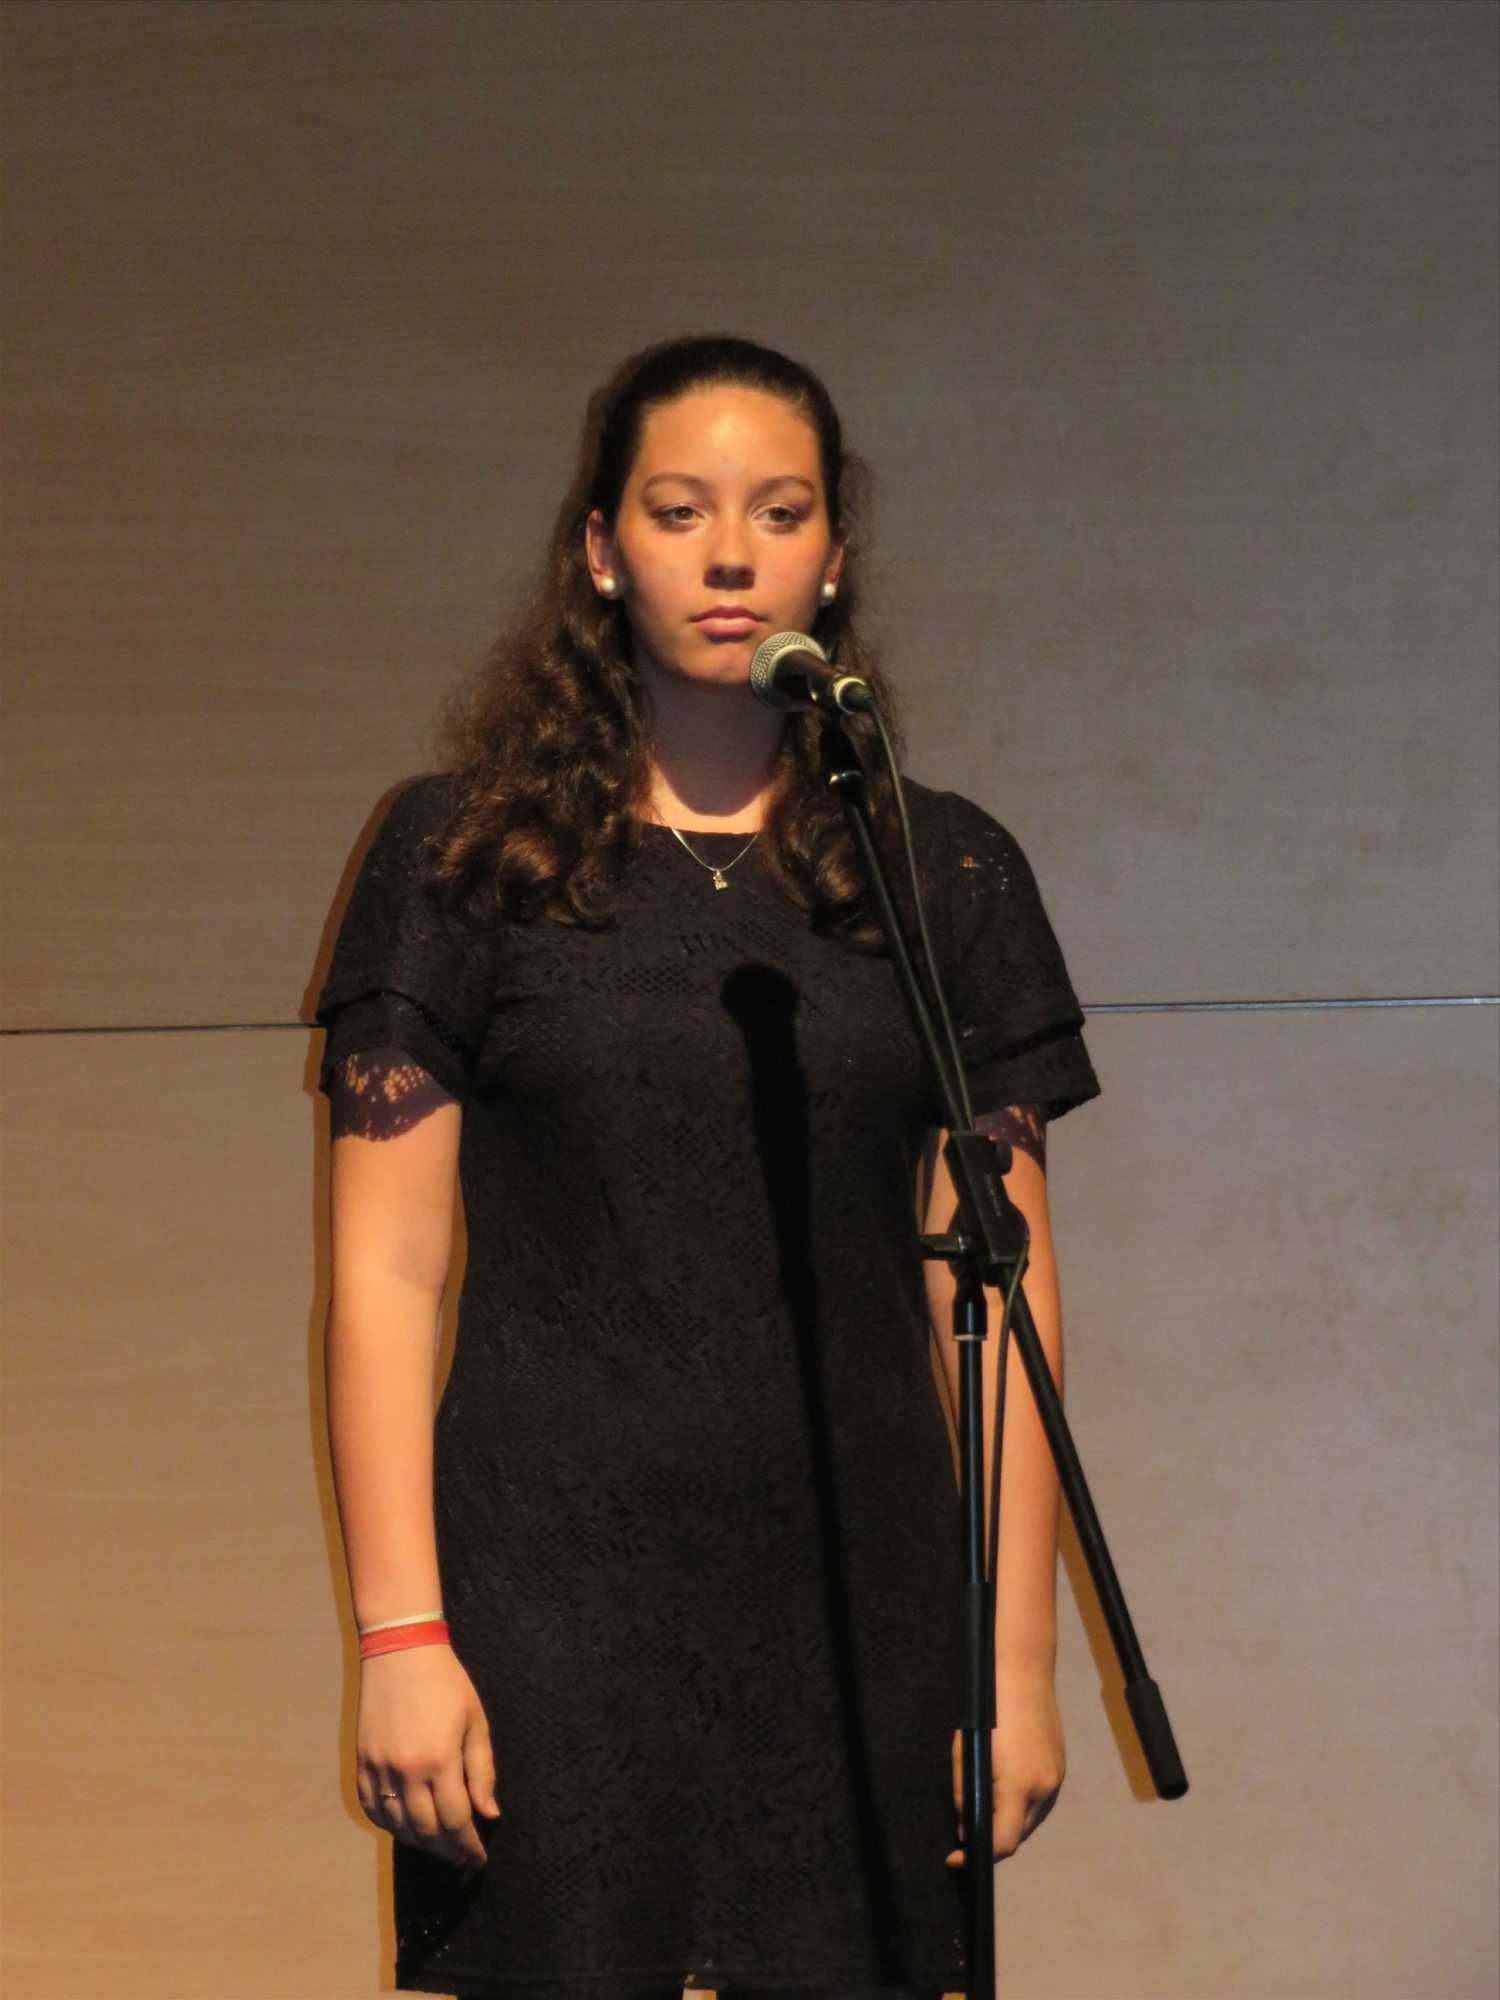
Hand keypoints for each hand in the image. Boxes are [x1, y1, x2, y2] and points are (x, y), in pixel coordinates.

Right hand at [356, 1643, 501, 1875]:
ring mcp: (379, 1768)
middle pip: (427, 1831)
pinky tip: (404, 1826)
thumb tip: (489, 1815)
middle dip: (447, 1850)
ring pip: (398, 1826)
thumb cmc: (446, 1683)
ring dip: (420, 1842)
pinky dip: (389, 1825)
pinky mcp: (362, 1762)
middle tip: (461, 1856)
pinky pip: (372, 1808)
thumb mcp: (475, 1721)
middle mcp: (407, 1770)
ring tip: (438, 1844)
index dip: (469, 1846)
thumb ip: (482, 1771)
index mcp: (440, 1760)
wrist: (401, 1651)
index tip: (478, 1857)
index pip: (456, 1821)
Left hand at [947, 1670, 1064, 1866]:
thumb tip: (966, 1826)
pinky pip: (1039, 1801)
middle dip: (992, 1839)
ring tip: (983, 1809)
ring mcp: (1056, 1779)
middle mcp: (1044, 1789)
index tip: (957, 1860)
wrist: (1022, 1672)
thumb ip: (965, 1795)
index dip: (978, 1856)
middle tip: (965, 1830)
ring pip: (1030, 1820)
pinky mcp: (1060, 1768)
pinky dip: (1020, 1805)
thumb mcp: (965, 1753)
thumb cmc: (987, 1709)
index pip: (1002, 1843)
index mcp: (1018, 1786)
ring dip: (1007, 1823)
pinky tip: (1005, 1791)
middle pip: (1018, 1836)